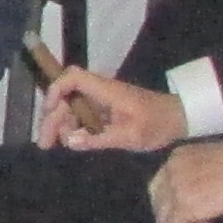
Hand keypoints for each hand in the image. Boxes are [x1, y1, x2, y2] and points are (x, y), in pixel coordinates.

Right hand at [39, 68, 187, 153]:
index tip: (50, 111)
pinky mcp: (104, 111)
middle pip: (67, 97)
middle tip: (44, 143)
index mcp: (106, 91)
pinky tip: (69, 141)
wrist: (178, 120)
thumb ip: (99, 138)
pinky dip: (73, 127)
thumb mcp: (130, 135)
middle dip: (52, 117)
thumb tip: (70, 140)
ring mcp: (102, 101)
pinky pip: (82, 115)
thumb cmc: (157, 124)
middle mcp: (100, 92)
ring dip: (60, 124)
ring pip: (72, 107)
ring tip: (52, 145)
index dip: (57, 90)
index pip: (74, 77)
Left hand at [145, 137, 222, 222]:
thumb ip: (196, 170)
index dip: (171, 197)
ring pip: (164, 217)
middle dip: (169, 214)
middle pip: (157, 200)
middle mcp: (170, 171)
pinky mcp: (185, 207)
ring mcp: (175, 190)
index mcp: (177, 156)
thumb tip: (197, 187)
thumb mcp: (211, 156)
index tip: (188, 204)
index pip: (160, 181)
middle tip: (188, 221)